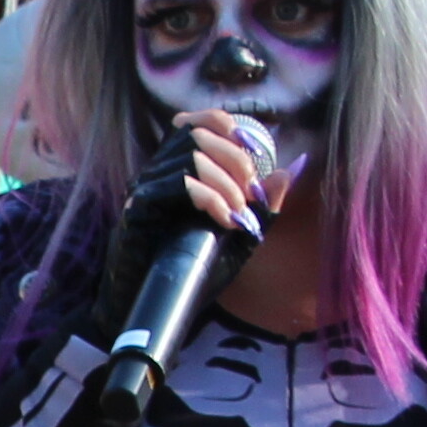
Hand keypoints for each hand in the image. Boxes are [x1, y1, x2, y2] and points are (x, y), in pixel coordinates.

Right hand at [100, 108, 275, 312]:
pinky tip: (223, 219)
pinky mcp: (139, 207)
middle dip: (236, 160)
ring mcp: (145, 187)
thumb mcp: (238, 237)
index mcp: (178, 169)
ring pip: (192, 157)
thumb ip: (261, 207)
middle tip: (250, 195)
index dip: (227, 125)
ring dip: (226, 182)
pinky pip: (179, 184)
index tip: (253, 152)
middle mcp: (158, 171)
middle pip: (199, 134)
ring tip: (237, 213)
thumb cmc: (192, 271)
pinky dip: (210, 198)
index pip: (198, 122)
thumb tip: (287, 171)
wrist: (154, 304)